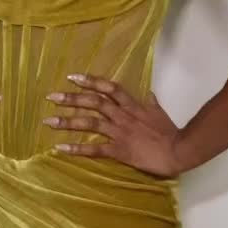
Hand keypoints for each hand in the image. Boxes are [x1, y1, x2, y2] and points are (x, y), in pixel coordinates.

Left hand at [42, 73, 181, 176]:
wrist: (178, 150)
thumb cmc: (169, 132)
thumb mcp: (159, 112)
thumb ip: (151, 102)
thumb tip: (148, 93)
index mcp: (132, 105)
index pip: (108, 88)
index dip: (90, 81)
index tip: (73, 77)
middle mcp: (122, 116)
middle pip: (93, 102)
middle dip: (71, 98)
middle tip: (52, 97)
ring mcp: (119, 132)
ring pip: (90, 123)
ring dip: (68, 121)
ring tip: (49, 121)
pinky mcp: (118, 150)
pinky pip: (94, 149)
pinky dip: (77, 148)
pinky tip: (61, 148)